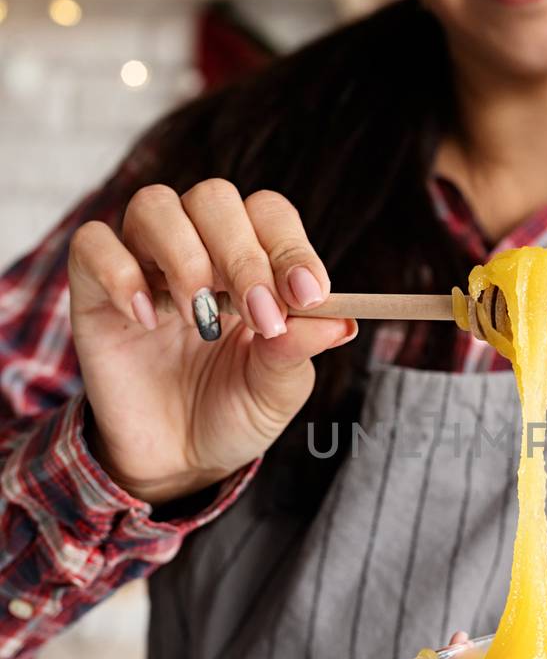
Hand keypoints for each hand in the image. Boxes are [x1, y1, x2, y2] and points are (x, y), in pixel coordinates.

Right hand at [69, 180, 357, 505]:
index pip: (270, 215)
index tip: (309, 295)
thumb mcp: (277, 390)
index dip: (290, 247)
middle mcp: (197, 248)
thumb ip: (298, 349)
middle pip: (214, 199)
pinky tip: (147, 319)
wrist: (177, 460)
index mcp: (252, 261)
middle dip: (243, 254)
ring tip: (200, 316)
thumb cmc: (233, 411)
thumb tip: (341, 321)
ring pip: (155, 205)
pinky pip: (94, 245)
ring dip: (186, 257)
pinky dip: (121, 273)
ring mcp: (144, 264)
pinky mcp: (93, 289)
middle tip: (258, 316)